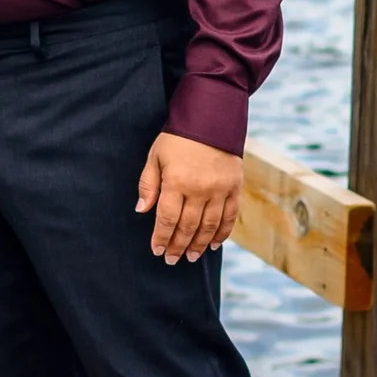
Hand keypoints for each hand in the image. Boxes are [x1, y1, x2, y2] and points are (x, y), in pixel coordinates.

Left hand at [135, 132, 241, 263]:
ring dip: (199, 244)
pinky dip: (222, 233)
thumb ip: (148, 184)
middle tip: (171, 259)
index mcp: (176, 181)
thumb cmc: (178, 137)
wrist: (212, 116)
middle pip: (188, 226)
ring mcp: (220, 189)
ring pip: (209, 226)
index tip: (157, 250)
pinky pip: (229, 216)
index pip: (167, 218)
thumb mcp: (156, 156)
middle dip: (178, 246)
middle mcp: (199, 189)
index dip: (161, 238)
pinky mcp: (235, 187)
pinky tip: (214, 244)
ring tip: (191, 256)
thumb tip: (141, 210)